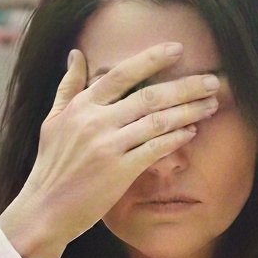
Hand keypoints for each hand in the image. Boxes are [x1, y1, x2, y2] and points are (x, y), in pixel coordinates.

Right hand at [0, 42, 219, 257]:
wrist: (44, 209)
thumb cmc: (50, 165)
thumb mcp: (53, 121)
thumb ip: (68, 87)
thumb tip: (76, 54)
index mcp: (81, 106)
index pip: (122, 74)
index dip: (152, 58)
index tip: (178, 49)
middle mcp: (95, 122)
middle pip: (149, 96)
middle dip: (186, 86)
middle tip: (213, 81)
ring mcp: (107, 146)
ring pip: (157, 121)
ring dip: (189, 111)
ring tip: (211, 105)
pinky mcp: (118, 172)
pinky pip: (154, 149)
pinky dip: (175, 139)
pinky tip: (192, 132)